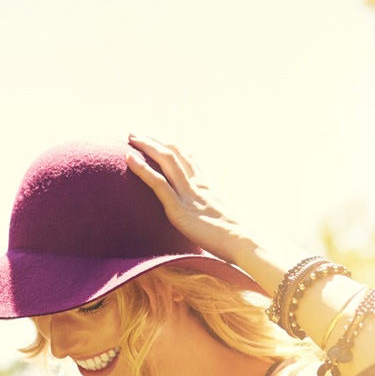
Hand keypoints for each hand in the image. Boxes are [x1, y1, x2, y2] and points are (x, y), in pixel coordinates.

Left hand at [124, 135, 266, 268]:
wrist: (245, 241)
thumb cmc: (240, 236)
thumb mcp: (229, 216)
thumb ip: (217, 210)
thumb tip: (216, 216)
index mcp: (210, 184)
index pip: (189, 157)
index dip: (172, 146)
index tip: (159, 140)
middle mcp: (199, 183)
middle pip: (175, 152)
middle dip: (155, 140)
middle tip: (137, 134)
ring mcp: (189, 194)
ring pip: (166, 160)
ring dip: (146, 146)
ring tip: (130, 137)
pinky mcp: (179, 209)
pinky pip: (158, 184)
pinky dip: (142, 169)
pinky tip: (129, 159)